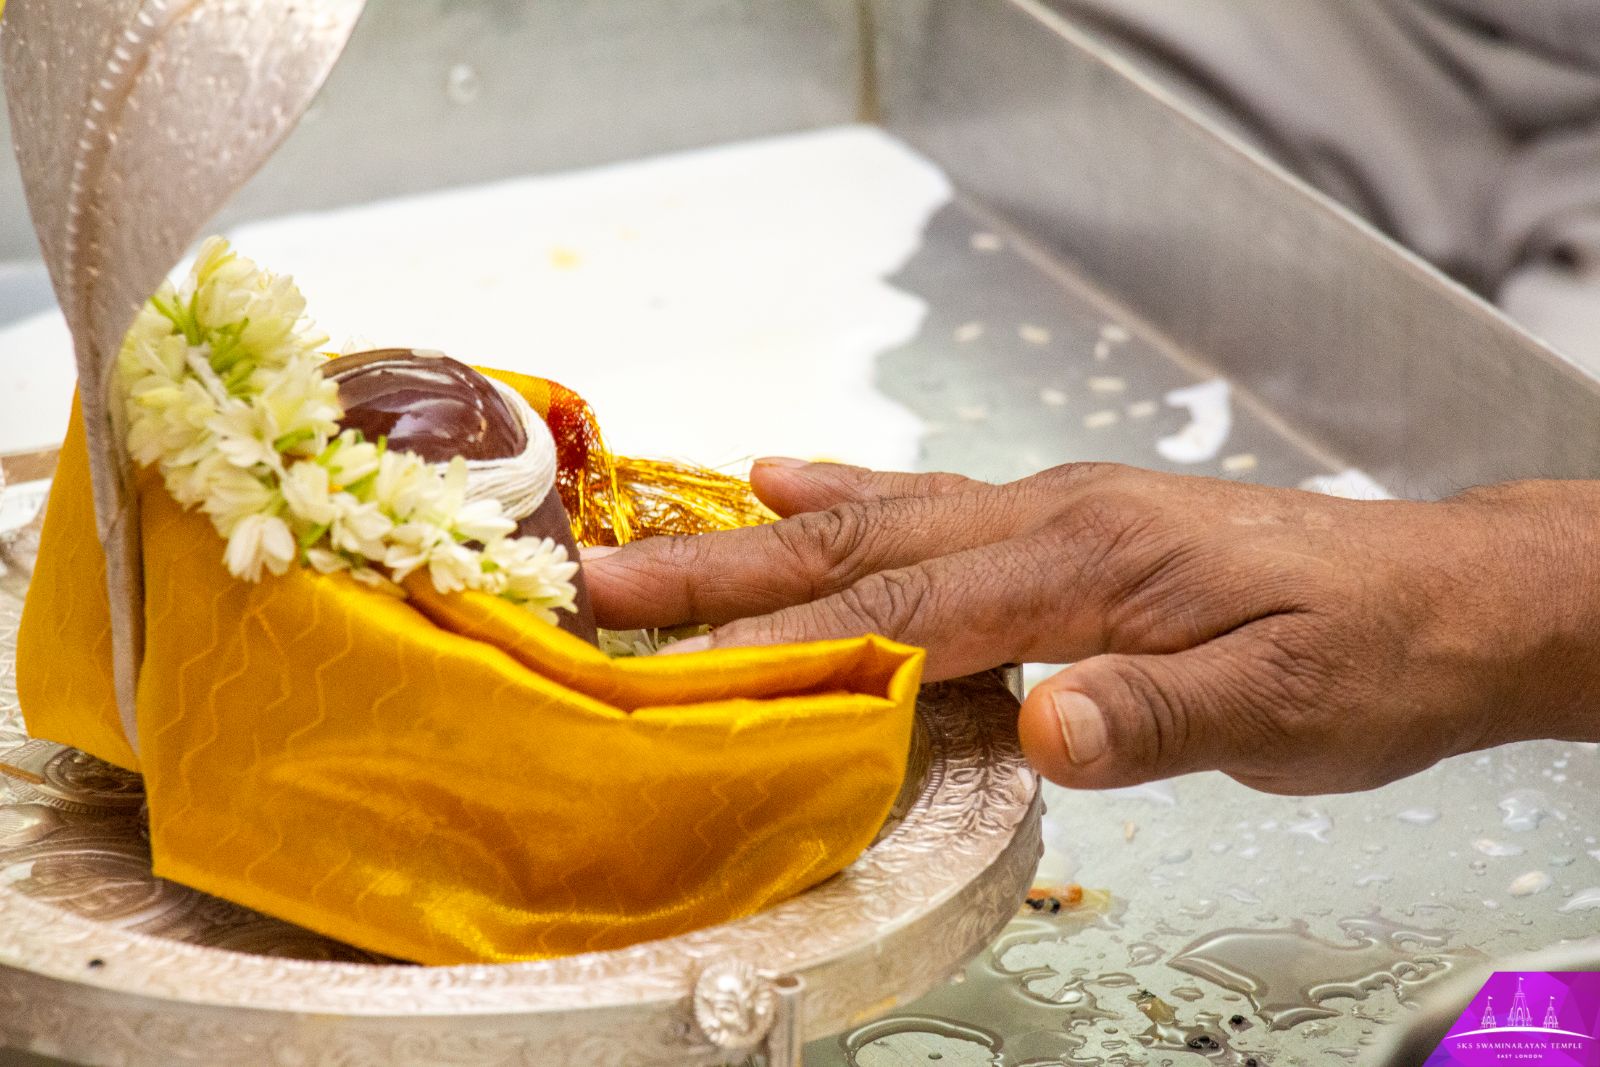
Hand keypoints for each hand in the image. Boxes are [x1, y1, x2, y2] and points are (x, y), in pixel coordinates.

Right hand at [581, 459, 1599, 794]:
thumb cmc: (1365, 656)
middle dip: (724, 569)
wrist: (1439, 600)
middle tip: (608, 579)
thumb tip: (1048, 723)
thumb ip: (1160, 717)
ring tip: (660, 535)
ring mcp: (1054, 513)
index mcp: (1090, 560)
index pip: (905, 607)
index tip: (674, 666)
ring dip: (761, 535)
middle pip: (861, 545)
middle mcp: (1053, 517)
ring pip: (880, 515)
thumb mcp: (1283, 709)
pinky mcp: (1066, 528)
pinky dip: (845, 499)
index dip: (783, 641)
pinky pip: (929, 507)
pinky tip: (792, 485)